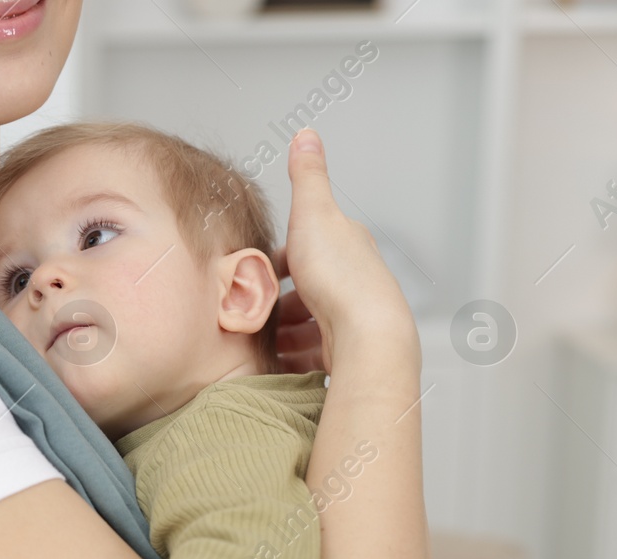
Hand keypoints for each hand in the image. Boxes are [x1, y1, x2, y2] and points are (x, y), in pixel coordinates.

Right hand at [274, 130, 417, 372]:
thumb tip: (307, 135)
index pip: (306, 248)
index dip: (277, 261)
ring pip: (308, 324)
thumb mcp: (314, 214)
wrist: (368, 334)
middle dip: (277, 302)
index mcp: (347, 244)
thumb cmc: (340, 275)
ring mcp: (351, 317)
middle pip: (306, 289)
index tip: (253, 275)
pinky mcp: (346, 349)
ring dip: (282, 334)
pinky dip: (291, 359)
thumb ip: (306, 177)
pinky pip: (312, 355)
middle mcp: (354, 279)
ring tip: (256, 343)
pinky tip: (274, 364)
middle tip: (248, 313)